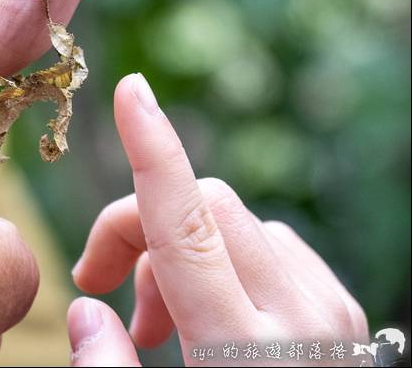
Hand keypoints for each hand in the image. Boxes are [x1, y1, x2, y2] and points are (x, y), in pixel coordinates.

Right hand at [68, 74, 367, 366]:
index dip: (152, 146)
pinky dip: (227, 263)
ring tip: (160, 329)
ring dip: (182, 253)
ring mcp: (331, 309)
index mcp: (242, 346)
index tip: (129, 89)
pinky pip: (270, 246)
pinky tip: (212, 323)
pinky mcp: (345, 311)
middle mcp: (299, 316)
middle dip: (142, 230)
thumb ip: (106, 367)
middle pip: (205, 206)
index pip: (186, 218)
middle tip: (108, 292)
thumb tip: (86, 305)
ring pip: (236, 222)